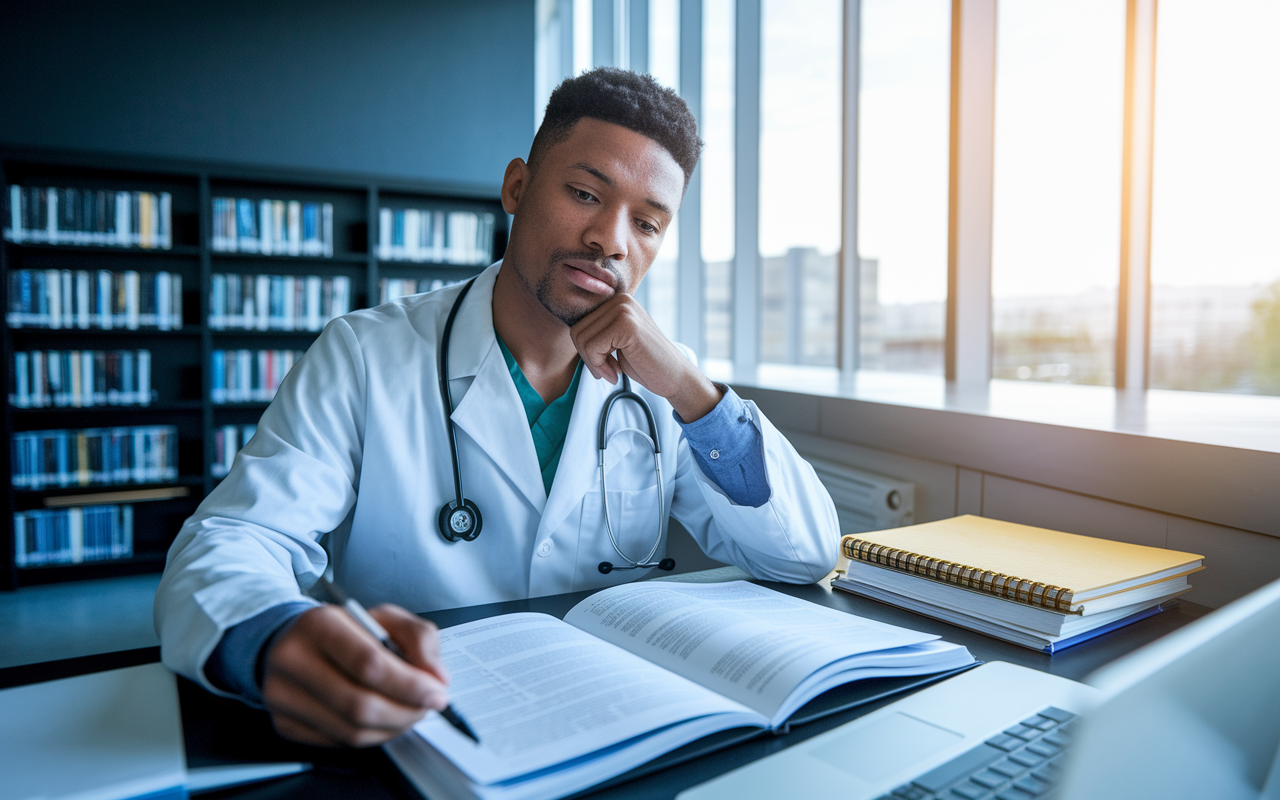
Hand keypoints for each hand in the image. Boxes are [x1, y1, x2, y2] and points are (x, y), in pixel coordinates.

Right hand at [261, 603, 449, 746]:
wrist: (292, 642)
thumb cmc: (344, 630)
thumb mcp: (384, 618)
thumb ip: (418, 638)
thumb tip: (436, 676)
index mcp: (318, 625)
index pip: (369, 664)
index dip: (409, 685)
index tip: (436, 692)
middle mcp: (293, 660)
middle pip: (360, 705)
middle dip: (406, 711)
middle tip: (427, 705)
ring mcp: (283, 696)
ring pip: (351, 732)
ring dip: (392, 728)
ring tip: (409, 711)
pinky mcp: (284, 724)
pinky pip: (339, 742)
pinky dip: (371, 736)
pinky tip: (381, 719)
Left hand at [569, 293, 722, 421]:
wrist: (675, 377)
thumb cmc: (644, 362)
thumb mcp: (617, 341)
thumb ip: (598, 331)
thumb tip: (569, 328)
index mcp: (617, 301)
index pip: (579, 324)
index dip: (586, 350)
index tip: (603, 364)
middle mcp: (620, 300)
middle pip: (577, 331)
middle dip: (588, 358)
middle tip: (607, 371)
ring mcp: (624, 310)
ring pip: (582, 340)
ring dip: (593, 364)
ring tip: (613, 372)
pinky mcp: (626, 325)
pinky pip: (593, 347)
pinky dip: (600, 366)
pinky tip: (617, 373)